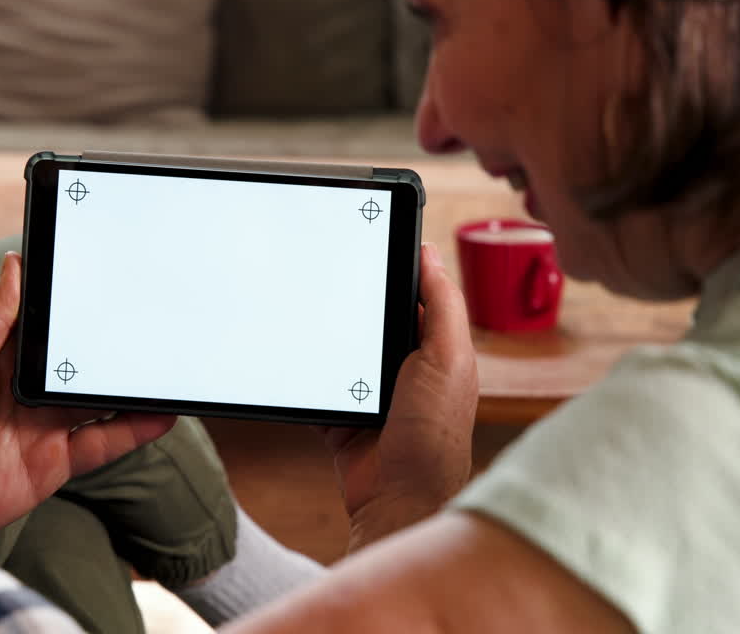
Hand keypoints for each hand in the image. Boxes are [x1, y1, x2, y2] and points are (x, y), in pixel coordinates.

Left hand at [0, 252, 175, 543]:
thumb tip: (15, 266)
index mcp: (3, 353)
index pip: (50, 320)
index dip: (78, 302)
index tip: (112, 278)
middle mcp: (31, 385)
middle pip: (84, 358)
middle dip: (117, 342)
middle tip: (154, 320)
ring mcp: (46, 423)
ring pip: (101, 398)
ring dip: (132, 385)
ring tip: (167, 368)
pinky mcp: (56, 460)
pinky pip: (104, 441)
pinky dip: (133, 429)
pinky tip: (160, 415)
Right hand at [322, 243, 478, 549]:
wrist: (398, 496)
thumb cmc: (435, 433)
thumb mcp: (448, 357)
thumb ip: (442, 305)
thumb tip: (430, 254)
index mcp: (436, 349)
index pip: (416, 296)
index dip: (396, 270)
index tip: (370, 243)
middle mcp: (405, 369)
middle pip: (373, 320)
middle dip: (352, 303)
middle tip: (324, 273)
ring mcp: (371, 393)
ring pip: (342, 351)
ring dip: (326, 340)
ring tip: (303, 311)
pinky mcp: (343, 416)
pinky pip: (318, 387)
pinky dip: (306, 377)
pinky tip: (292, 356)